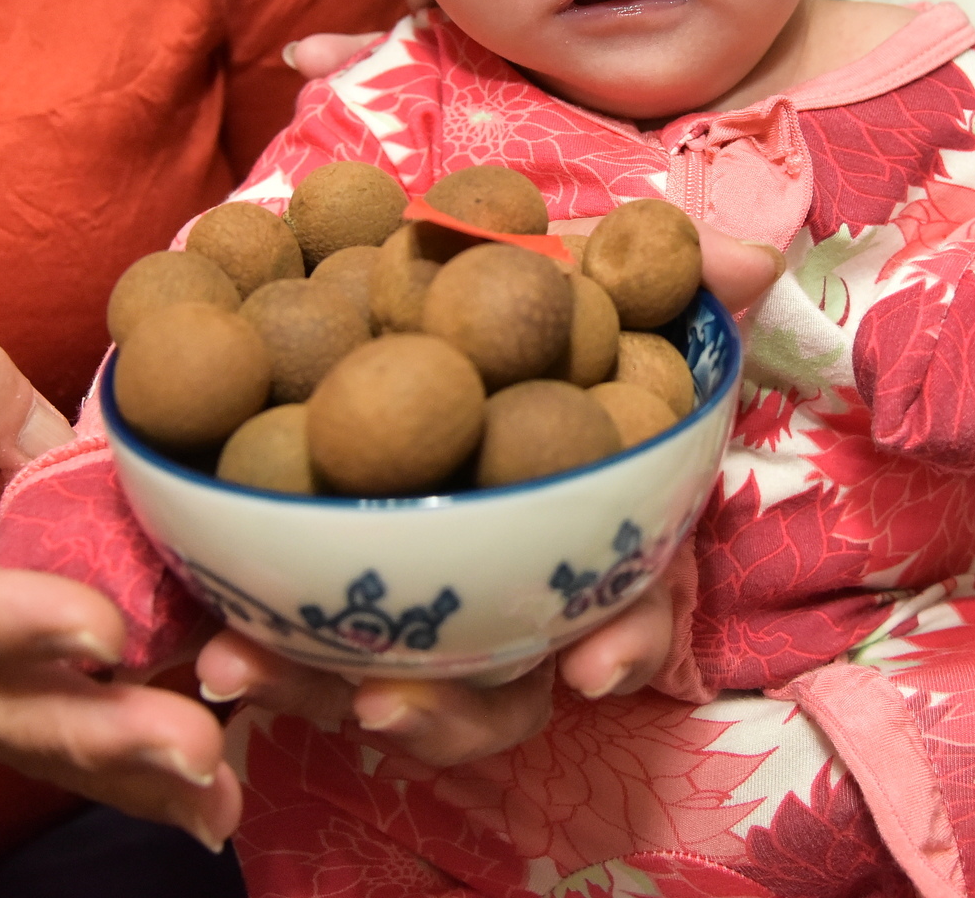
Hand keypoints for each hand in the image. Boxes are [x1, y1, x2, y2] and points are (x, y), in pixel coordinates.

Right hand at [0, 282, 243, 846]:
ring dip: (121, 773)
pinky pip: (36, 725)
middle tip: (197, 749)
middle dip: (93, 731)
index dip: (6, 616)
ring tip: (218, 797)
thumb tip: (64, 448)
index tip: (100, 630)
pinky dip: (118, 770)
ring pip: (16, 731)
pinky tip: (200, 794)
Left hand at [200, 224, 782, 764]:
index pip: (629, 612)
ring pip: (387, 688)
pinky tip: (218, 650)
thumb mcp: (592, 276)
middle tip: (383, 704)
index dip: (620, 645)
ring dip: (320, 693)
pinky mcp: (326, 591)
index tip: (589, 670)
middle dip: (448, 715)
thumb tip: (755, 260)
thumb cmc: (523, 302)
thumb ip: (670, 269)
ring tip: (250, 671)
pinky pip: (300, 648)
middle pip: (498, 693)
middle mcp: (510, 596)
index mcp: (589, 538)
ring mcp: (419, 609)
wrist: (414, 291)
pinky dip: (264, 655)